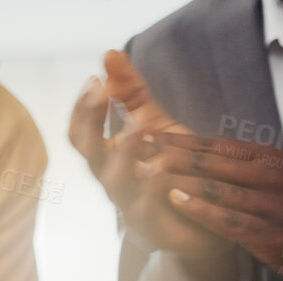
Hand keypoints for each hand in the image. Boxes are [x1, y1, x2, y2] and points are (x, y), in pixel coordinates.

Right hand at [68, 50, 231, 268]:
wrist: (201, 221)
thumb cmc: (171, 170)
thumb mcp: (153, 124)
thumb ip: (131, 92)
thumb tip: (110, 53)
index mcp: (108, 157)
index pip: (81, 132)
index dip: (83, 108)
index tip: (94, 80)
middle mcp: (111, 180)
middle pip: (89, 152)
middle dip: (92, 121)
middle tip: (101, 91)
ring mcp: (128, 204)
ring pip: (116, 179)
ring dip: (125, 150)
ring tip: (139, 123)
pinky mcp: (151, 225)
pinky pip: (145, 207)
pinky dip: (150, 188)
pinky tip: (158, 168)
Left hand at [146, 132, 282, 280]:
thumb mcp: (279, 183)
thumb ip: (247, 171)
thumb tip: (205, 159)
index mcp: (271, 159)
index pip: (217, 145)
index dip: (180, 139)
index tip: (146, 133)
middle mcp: (273, 176)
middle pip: (213, 160)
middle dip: (171, 153)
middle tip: (134, 145)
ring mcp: (274, 206)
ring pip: (219, 187)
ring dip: (179, 178)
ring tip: (145, 170)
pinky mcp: (272, 235)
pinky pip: (231, 219)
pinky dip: (202, 209)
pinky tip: (176, 202)